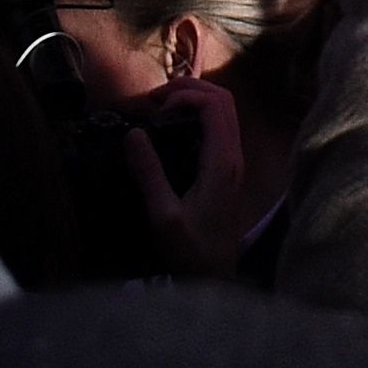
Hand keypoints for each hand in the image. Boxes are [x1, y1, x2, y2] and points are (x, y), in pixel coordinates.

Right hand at [121, 79, 248, 278]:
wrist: (216, 279)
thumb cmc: (191, 252)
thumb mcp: (163, 216)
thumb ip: (149, 173)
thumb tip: (133, 132)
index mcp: (223, 161)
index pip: (215, 104)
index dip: (185, 94)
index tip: (155, 108)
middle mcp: (234, 156)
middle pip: (223, 100)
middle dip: (189, 88)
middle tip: (154, 99)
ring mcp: (233, 163)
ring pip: (224, 113)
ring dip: (194, 101)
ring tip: (159, 108)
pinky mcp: (227, 172)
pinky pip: (219, 129)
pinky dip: (197, 117)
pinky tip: (172, 130)